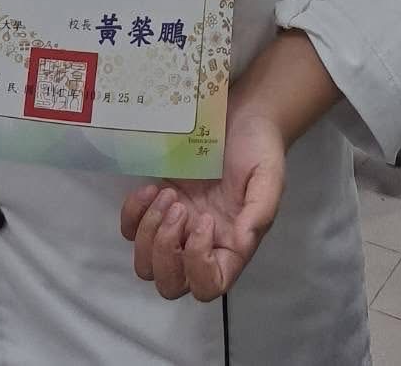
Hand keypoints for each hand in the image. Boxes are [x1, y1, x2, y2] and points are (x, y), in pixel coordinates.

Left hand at [120, 110, 285, 301]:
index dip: (198, 263)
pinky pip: (130, 230)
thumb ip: (260, 211)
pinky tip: (151, 188)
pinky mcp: (157, 205)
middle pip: (170, 283)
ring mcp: (175, 227)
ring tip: (168, 194)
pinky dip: (134, 214)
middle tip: (180, 207)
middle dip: (165, 250)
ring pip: (145, 264)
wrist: (240, 115)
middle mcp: (200, 244)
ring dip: (150, 232)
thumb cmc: (258, 148)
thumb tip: (240, 242)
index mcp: (231, 246)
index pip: (210, 285)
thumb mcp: (270, 176)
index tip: (205, 219)